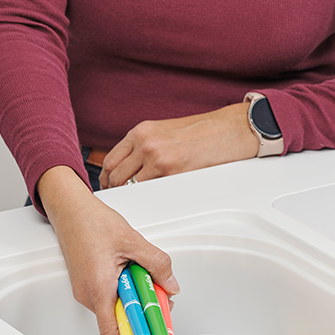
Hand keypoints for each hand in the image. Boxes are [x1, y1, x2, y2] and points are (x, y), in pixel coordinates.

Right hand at [38, 166, 178, 334]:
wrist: (71, 210)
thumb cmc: (92, 223)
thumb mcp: (133, 241)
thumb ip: (156, 264)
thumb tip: (172, 285)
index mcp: (98, 289)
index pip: (114, 332)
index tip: (156, 328)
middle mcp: (88, 295)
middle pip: (119, 321)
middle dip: (143, 311)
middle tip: (159, 293)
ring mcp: (85, 291)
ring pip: (115, 308)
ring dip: (134, 298)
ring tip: (143, 276)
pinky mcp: (86, 285)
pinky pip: (109, 298)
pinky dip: (124, 291)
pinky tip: (131, 273)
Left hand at [99, 102, 259, 188]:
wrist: (228, 130)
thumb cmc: (203, 132)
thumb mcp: (165, 131)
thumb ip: (145, 146)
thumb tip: (132, 167)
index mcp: (142, 131)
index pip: (111, 159)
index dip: (106, 177)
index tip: (108, 186)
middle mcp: (145, 143)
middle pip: (115, 175)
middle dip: (113, 191)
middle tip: (117, 201)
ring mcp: (157, 158)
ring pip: (129, 187)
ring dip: (129, 197)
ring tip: (133, 204)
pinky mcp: (171, 173)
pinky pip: (150, 193)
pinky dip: (147, 200)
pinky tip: (150, 202)